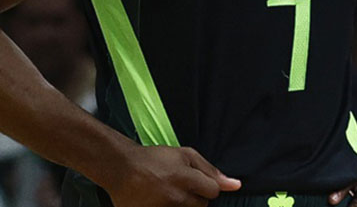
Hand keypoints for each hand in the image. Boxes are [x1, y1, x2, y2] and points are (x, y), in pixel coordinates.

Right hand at [104, 146, 240, 206]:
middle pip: (202, 206)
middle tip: (181, 186)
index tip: (198, 182)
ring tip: (168, 192)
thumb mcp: (185, 155)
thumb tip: (235, 185)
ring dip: (182, 204)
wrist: (122, 168)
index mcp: (185, 179)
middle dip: (196, 197)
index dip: (208, 186)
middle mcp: (175, 198)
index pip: (213, 192)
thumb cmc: (154, 159)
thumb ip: (210, 170)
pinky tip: (160, 199)